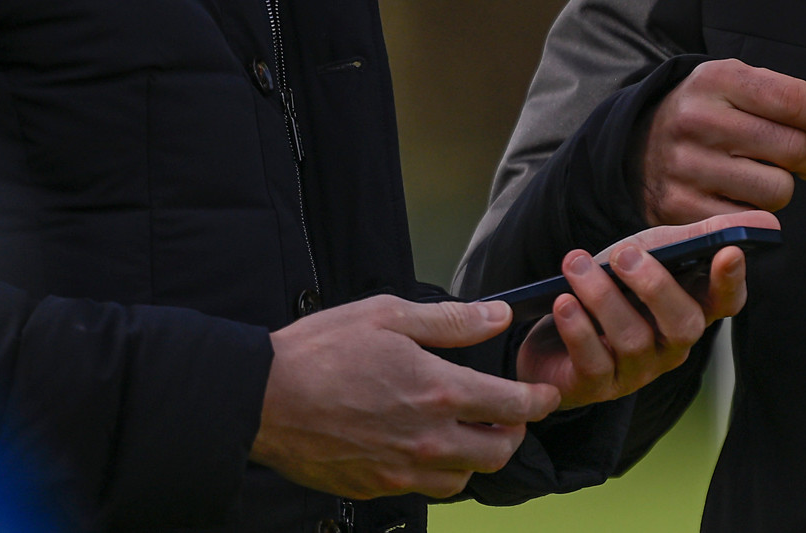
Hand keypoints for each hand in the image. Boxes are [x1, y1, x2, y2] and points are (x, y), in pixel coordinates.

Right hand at [252, 296, 558, 499]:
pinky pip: (425, 489)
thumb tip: (499, 316)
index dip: (539, 400)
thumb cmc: (322, 350)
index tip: (545, 395)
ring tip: (470, 430)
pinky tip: (428, 447)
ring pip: (464, 478)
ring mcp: (399, 469)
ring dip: (477, 456)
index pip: (513, 406)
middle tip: (509, 414)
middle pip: (499, 452)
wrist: (260, 398)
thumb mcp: (390, 315)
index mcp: (439, 391)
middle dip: (514, 432)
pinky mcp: (374, 487)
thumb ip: (453, 321)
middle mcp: (427, 439)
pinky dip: (439, 472)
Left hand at [514, 210, 778, 408]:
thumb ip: (703, 235)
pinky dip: (578, 330)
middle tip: (624, 253)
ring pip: (633, 340)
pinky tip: (564, 302)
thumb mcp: (656, 251)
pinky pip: (594, 363)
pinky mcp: (598, 386)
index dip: (731, 280)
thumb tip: (767, 220)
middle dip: (655, 287)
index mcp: (694, 310)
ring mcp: (638, 370)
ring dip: (603, 297)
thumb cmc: (618, 284)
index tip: (729, 251)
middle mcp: (673, 346)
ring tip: (576, 264)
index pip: (727, 301)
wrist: (554, 323)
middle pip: (684, 326)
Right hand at [636, 59, 805, 223]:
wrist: (637, 146)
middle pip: (793, 149)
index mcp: (720, 78)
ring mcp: (686, 166)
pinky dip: (758, 214)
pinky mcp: (679, 209)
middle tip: (805, 157)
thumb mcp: (751, 90)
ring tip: (762, 173)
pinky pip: (751, 222)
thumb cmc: (714, 113)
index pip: (795, 100)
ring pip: (777, 191)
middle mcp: (698, 119)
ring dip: (784, 188)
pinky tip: (740, 195)